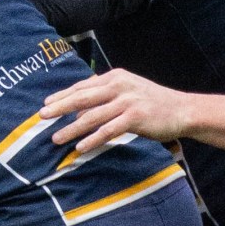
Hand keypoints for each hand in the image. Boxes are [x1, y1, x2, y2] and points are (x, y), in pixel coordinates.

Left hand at [44, 66, 191, 158]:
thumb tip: (78, 110)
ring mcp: (127, 101)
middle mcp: (119, 86)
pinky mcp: (135, 117)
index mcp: (115, 77)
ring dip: (72, 129)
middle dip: (59, 107)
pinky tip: (81, 148)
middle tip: (41, 116)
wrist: (182, 110)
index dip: (63, 95)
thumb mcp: (128, 92)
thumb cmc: (152, 103)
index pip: (83, 86)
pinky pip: (108, 130)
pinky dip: (93, 140)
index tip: (46, 103)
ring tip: (56, 138)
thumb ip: (105, 97)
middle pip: (82, 97)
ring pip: (92, 116)